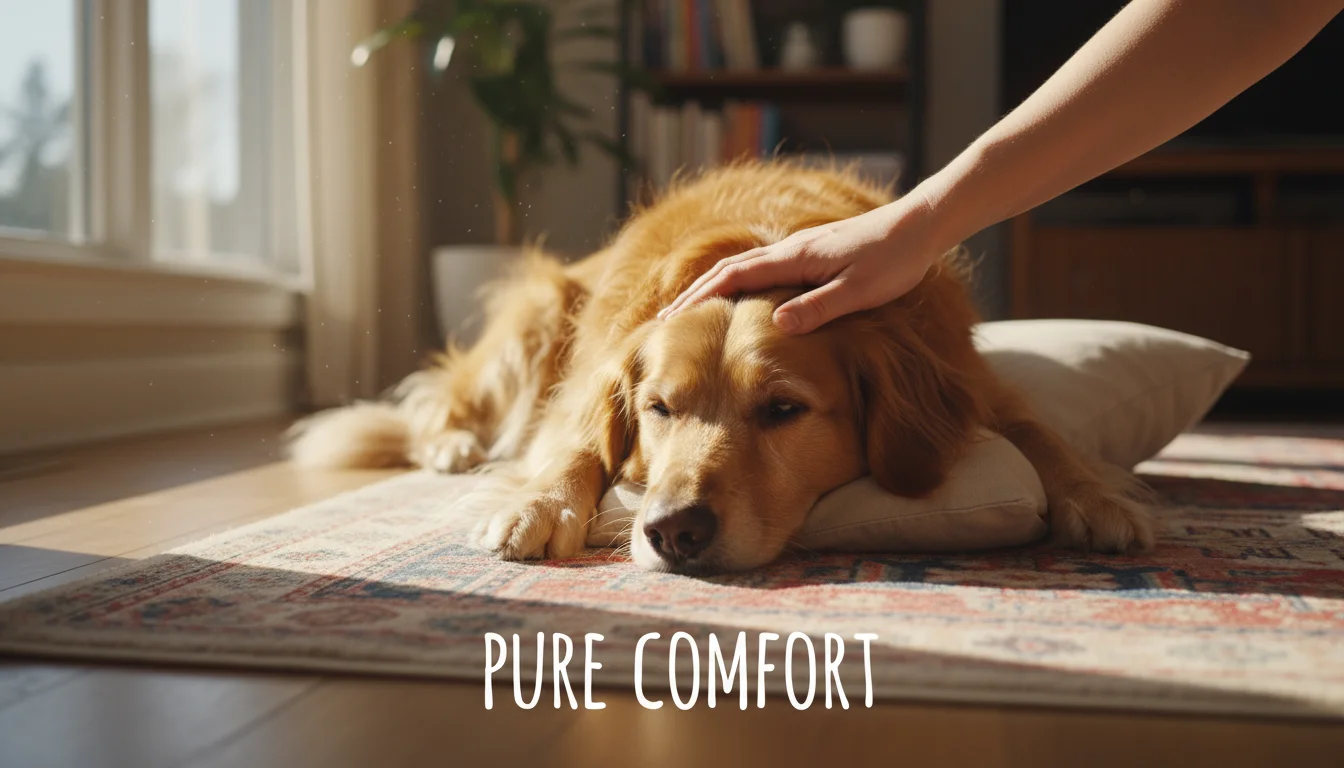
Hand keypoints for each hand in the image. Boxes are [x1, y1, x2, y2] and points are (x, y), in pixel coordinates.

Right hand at [658, 197, 942, 333]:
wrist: (920, 224)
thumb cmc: (895, 260)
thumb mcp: (860, 291)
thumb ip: (819, 307)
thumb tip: (775, 325)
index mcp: (795, 258)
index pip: (734, 277)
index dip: (701, 298)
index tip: (673, 318)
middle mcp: (791, 250)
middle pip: (730, 270)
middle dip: (696, 293)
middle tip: (666, 317)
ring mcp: (800, 250)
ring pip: (744, 269)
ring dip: (714, 288)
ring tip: (692, 310)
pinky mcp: (812, 254)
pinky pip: (762, 270)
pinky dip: (738, 284)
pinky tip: (740, 298)